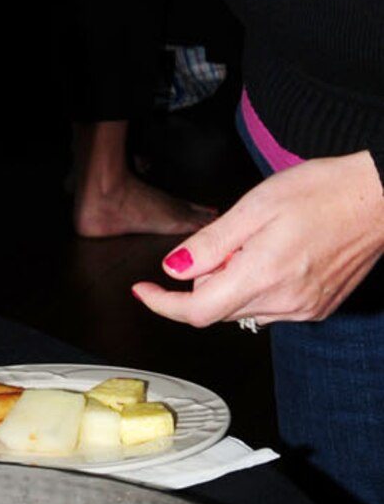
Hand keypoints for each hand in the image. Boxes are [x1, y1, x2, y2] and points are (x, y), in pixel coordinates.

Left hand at [132, 152, 383, 326]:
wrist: (377, 198)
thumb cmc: (321, 192)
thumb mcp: (253, 206)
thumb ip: (210, 244)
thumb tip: (174, 269)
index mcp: (263, 276)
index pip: (197, 311)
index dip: (164, 304)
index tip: (144, 290)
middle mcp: (285, 302)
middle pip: (218, 308)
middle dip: (208, 277)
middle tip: (231, 237)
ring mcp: (305, 309)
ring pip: (243, 308)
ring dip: (234, 281)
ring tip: (261, 241)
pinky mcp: (318, 308)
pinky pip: (270, 306)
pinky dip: (259, 285)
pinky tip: (278, 254)